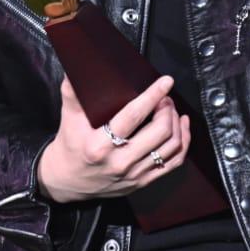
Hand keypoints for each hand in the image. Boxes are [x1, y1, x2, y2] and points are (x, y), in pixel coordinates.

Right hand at [37, 75, 192, 204]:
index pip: (133, 116)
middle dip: (167, 110)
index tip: (165, 82)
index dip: (152, 96)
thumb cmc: (70, 147)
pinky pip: (172, 163)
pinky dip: (182, 143)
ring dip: (176, 124)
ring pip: (170, 147)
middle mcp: (119, 161)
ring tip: (171, 110)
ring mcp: (133, 174)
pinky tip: (182, 128)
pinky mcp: (142, 181)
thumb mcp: (68, 119)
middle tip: (165, 98)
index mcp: (100, 144)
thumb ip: (72, 92)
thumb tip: (75, 69)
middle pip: (159, 132)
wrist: (67, 182)